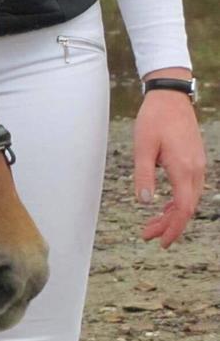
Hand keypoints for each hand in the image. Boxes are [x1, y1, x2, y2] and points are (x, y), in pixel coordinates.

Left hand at [133, 68, 206, 247]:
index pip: (183, 208)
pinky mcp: (194, 160)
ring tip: (151, 225)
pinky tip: (163, 207)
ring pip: (188, 199)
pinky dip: (177, 201)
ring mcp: (197, 165)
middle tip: (148, 236)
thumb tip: (144, 202)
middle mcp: (195, 170)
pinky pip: (189, 188)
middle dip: (169, 225)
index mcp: (183, 169)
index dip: (173, 227)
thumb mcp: (142, 148)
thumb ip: (144, 175)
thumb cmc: (154, 120)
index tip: (161, 242)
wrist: (170, 98)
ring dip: (171, 214)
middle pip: (186, 207)